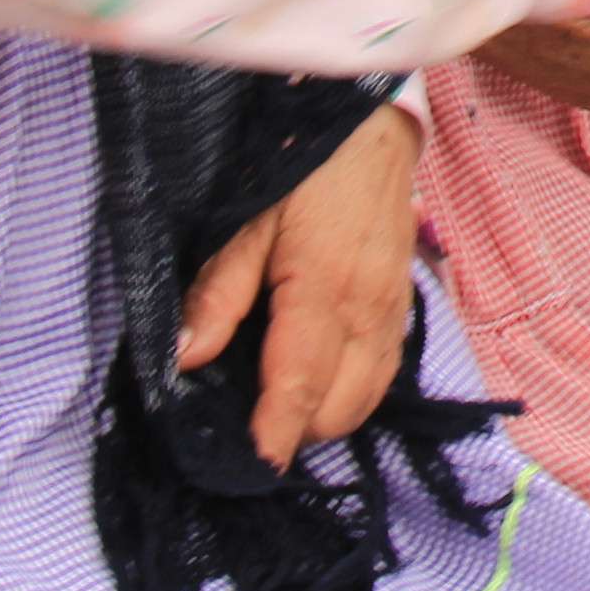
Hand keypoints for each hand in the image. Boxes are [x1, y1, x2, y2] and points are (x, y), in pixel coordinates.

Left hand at [177, 100, 419, 463]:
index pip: (301, 385)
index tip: (252, 464)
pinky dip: (353, 391)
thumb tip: (184, 358)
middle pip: (340, 409)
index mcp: (324, 290)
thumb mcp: (246, 220)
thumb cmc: (300, 166)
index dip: (275, 433)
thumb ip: (217, 293)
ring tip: (282, 404)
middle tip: (249, 418)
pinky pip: (385, 374)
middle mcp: (369, 312)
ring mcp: (394, 311)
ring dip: (327, 414)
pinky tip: (320, 376)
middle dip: (297, 429)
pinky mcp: (405, 306)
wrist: (370, 126)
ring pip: (368, 399)